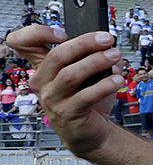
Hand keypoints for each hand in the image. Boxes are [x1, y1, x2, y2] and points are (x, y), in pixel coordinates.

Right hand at [6, 27, 121, 155]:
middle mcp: (42, 81)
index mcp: (43, 67)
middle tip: (107, 39)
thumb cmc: (88, 100)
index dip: (37, 33)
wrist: (91, 131)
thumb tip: (110, 47)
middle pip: (57, 55)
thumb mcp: (87, 74)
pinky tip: (118, 80)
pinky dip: (104, 85)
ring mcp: (52, 98)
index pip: (23, 43)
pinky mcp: (67, 113)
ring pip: (70, 75)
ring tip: (115, 56)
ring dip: (96, 62)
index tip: (63, 33)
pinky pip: (85, 96)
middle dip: (85, 43)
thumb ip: (94, 57)